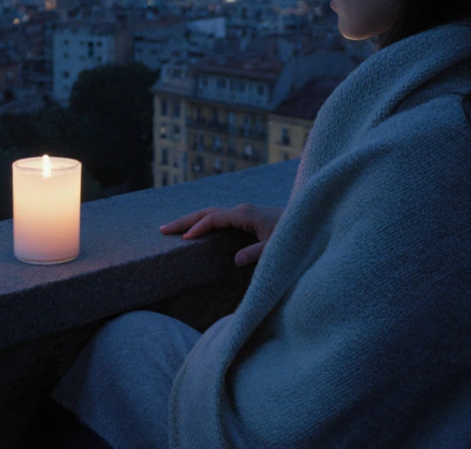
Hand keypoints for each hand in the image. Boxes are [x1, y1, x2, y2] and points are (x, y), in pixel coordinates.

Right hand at [159, 203, 282, 265]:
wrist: (308, 222)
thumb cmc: (293, 236)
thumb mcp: (276, 248)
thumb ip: (257, 253)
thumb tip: (235, 260)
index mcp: (245, 214)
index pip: (214, 218)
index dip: (198, 228)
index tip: (183, 238)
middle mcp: (241, 210)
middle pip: (207, 212)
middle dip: (185, 220)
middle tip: (162, 229)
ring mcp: (243, 213)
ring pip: (211, 213)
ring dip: (192, 220)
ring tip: (172, 229)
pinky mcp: (246, 218)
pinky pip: (219, 218)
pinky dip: (203, 222)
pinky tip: (196, 230)